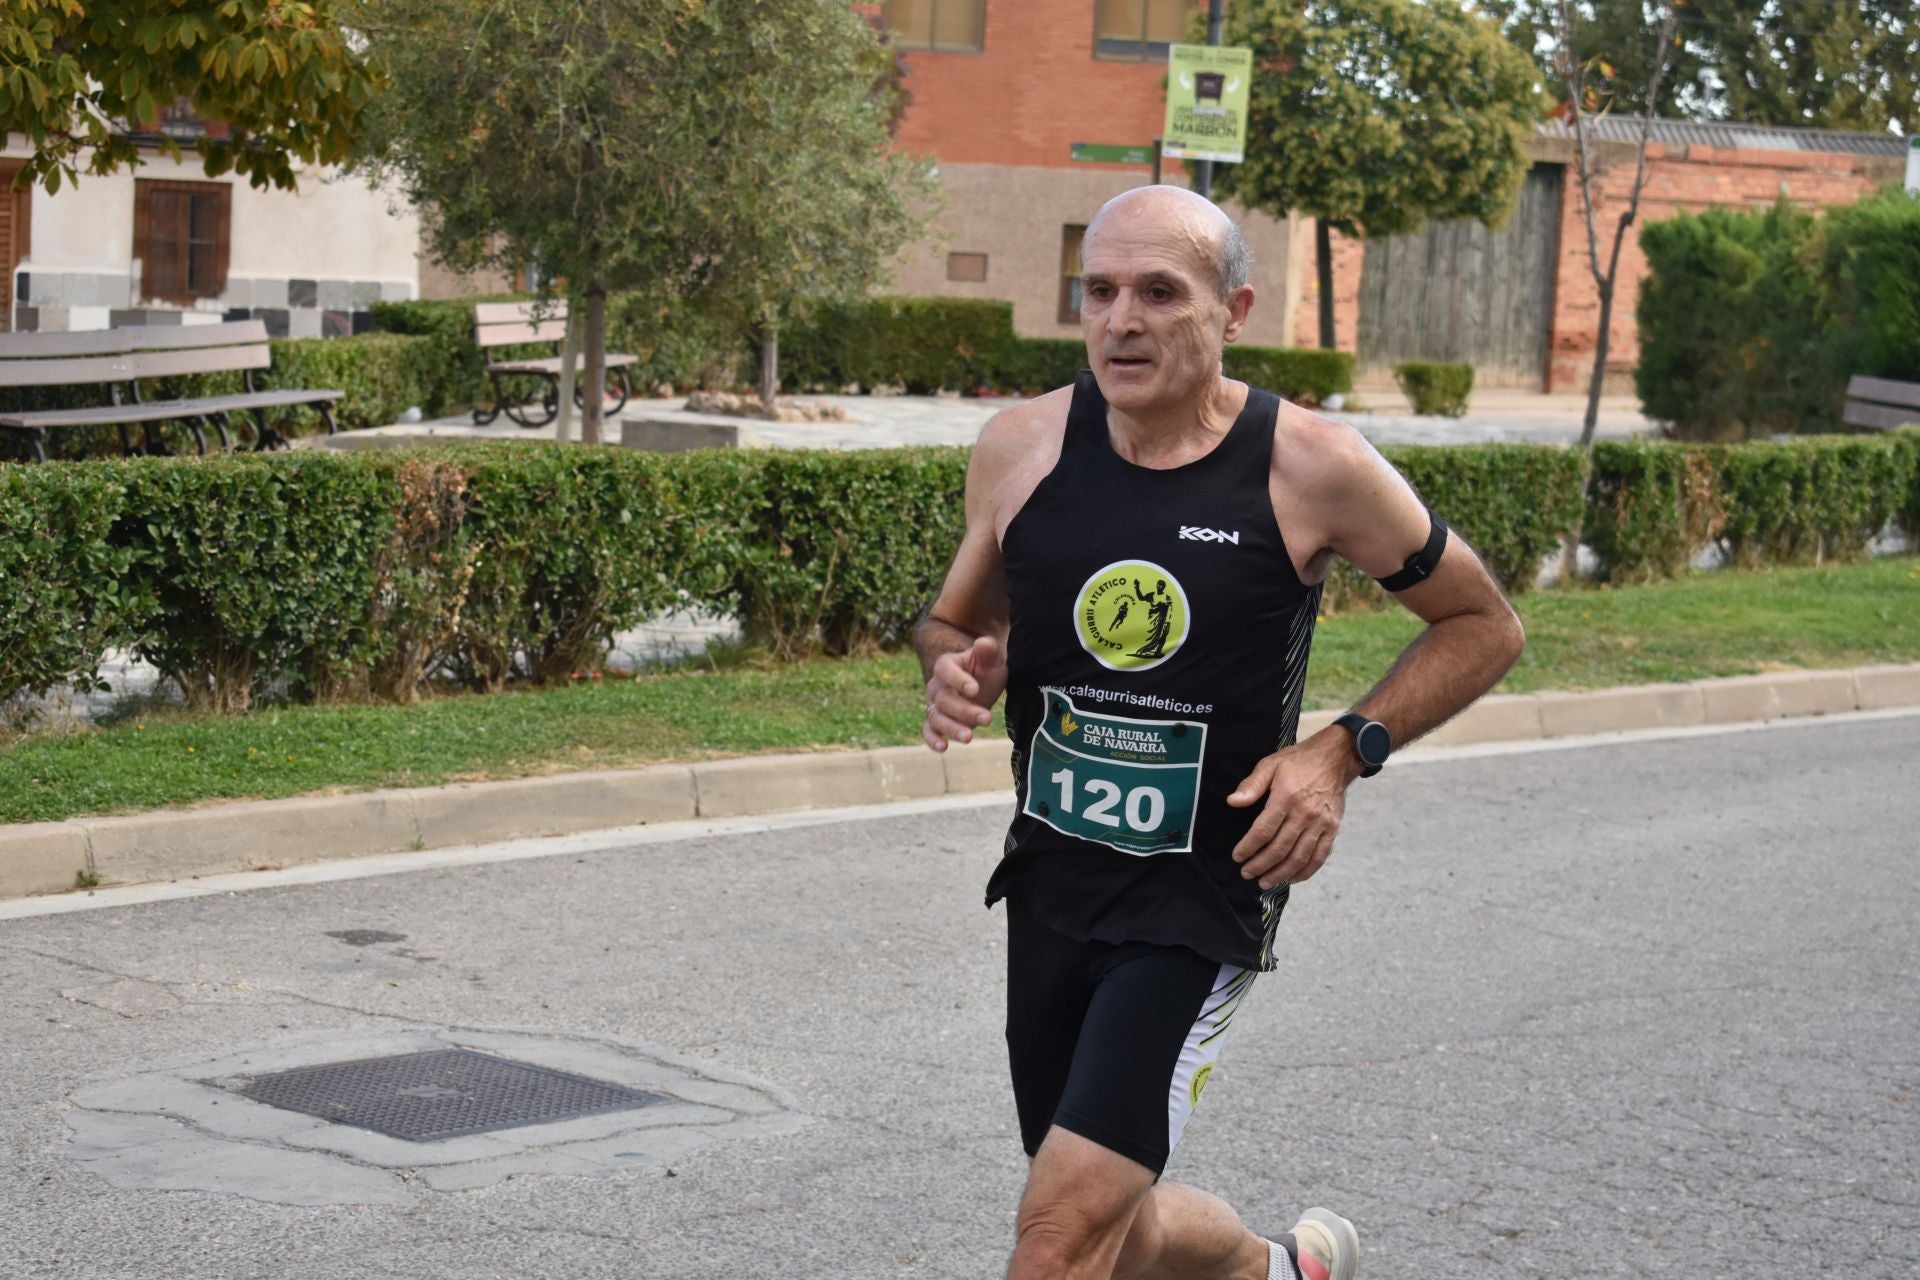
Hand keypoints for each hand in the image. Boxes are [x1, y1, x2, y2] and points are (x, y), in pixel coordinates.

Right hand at [922, 636, 1004, 751]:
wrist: (982, 682)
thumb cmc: (985, 668)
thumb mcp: (991, 657)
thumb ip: (987, 650)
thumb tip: (983, 643)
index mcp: (946, 665)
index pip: (945, 670)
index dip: (958, 680)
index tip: (975, 689)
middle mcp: (936, 685)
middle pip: (944, 699)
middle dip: (965, 710)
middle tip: (987, 718)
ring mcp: (934, 705)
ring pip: (936, 717)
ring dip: (951, 728)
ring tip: (969, 737)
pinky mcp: (936, 722)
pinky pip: (928, 730)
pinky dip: (932, 739)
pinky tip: (943, 747)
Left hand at [1225, 732, 1357, 888]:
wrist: (1335, 758)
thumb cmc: (1299, 761)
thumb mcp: (1270, 764)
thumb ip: (1251, 785)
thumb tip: (1232, 801)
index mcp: (1286, 798)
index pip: (1264, 831)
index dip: (1248, 847)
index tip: (1237, 857)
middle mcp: (1305, 814)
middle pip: (1280, 849)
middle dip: (1260, 865)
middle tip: (1247, 874)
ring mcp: (1321, 824)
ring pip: (1299, 857)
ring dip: (1281, 874)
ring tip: (1265, 882)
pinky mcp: (1332, 829)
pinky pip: (1319, 856)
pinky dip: (1306, 872)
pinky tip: (1292, 878)